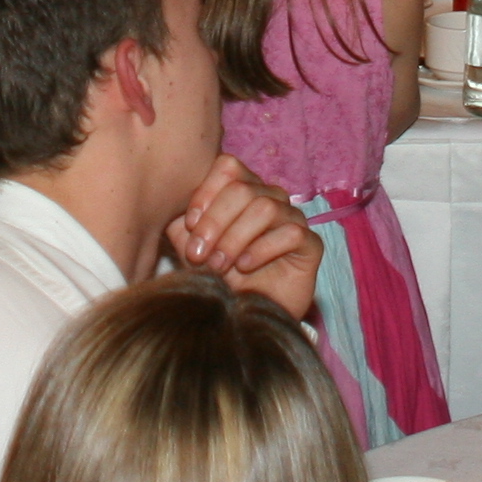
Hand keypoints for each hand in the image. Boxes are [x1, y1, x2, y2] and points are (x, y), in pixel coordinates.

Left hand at [167, 154, 321, 318]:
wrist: (244, 315)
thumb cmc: (217, 275)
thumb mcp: (189, 245)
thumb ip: (179, 220)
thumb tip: (170, 196)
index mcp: (242, 189)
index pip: (228, 166)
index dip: (206, 192)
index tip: (190, 224)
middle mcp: (270, 197)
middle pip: (243, 188)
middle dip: (215, 222)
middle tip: (198, 254)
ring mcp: (293, 218)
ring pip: (265, 208)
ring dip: (234, 238)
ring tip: (218, 264)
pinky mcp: (311, 244)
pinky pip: (291, 232)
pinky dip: (261, 249)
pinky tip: (245, 267)